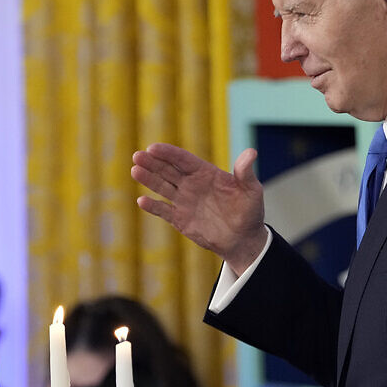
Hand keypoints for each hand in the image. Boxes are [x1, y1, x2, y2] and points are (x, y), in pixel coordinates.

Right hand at [132, 143, 268, 273]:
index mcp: (206, 173)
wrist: (243, 239)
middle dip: (152, 162)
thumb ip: (245, 172)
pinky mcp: (180, 219)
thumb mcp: (251, 190)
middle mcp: (192, 184)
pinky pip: (164, 211)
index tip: (153, 148)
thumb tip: (252, 152)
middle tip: (137, 155)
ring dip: (148, 179)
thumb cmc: (249, 211)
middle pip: (168, 170)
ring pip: (162, 187)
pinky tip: (142, 201)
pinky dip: (153, 206)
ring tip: (135, 170)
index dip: (168, 153)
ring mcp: (184, 201)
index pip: (183, 159)